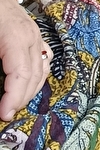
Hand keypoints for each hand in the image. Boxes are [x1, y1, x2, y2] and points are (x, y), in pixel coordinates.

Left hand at [0, 0, 51, 121]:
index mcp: (17, 35)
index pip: (22, 74)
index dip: (14, 97)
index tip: (4, 114)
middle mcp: (32, 37)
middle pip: (34, 76)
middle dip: (21, 98)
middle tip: (5, 114)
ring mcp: (36, 35)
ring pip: (42, 70)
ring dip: (30, 91)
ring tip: (13, 105)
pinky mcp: (35, 35)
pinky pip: (44, 60)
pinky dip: (37, 78)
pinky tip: (26, 87)